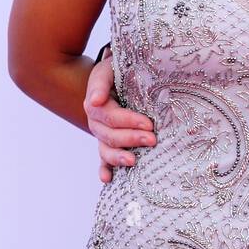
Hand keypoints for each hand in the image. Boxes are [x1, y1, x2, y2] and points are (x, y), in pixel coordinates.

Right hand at [83, 51, 155, 182]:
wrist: (121, 74)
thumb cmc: (120, 70)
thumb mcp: (110, 69)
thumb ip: (101, 81)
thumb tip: (95, 100)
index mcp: (97, 102)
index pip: (110, 115)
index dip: (128, 121)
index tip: (148, 123)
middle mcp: (96, 120)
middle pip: (109, 134)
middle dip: (130, 139)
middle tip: (152, 139)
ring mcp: (101, 133)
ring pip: (105, 149)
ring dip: (118, 157)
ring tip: (133, 161)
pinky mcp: (108, 142)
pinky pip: (103, 159)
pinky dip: (105, 169)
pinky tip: (108, 179)